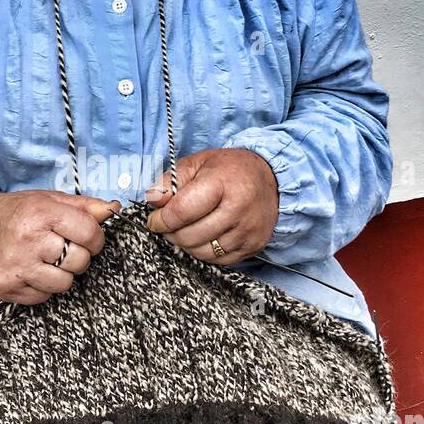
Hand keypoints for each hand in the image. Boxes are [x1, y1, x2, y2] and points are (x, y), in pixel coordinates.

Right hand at [0, 188, 121, 303]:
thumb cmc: (15, 214)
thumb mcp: (47, 200)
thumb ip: (83, 206)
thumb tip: (114, 210)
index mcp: (41, 212)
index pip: (89, 232)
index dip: (95, 238)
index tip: (87, 238)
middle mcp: (28, 240)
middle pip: (79, 261)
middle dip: (78, 257)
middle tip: (64, 250)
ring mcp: (16, 266)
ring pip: (64, 284)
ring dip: (61, 275)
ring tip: (46, 262)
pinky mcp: (6, 287)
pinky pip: (43, 297)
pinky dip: (42, 288)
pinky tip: (31, 272)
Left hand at [144, 148, 278, 263]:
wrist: (271, 180)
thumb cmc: (230, 170)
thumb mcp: (198, 163)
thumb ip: (171, 180)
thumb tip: (152, 199)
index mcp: (222, 183)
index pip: (182, 211)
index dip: (162, 219)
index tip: (154, 220)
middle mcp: (239, 209)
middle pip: (190, 236)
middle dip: (172, 233)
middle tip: (169, 225)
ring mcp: (248, 230)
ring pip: (203, 252)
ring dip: (186, 245)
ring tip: (185, 230)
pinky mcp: (254, 245)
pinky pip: (219, 260)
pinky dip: (205, 252)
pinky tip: (204, 237)